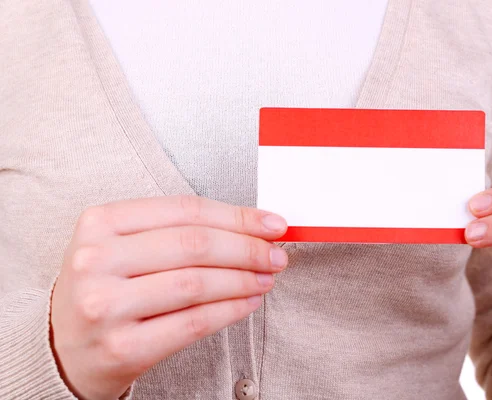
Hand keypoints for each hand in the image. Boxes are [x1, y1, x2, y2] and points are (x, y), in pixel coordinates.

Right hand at [50, 196, 287, 399]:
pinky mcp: (122, 347)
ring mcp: (106, 305)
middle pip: (195, 244)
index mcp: (100, 222)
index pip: (186, 210)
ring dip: (244, 279)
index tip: (272, 224)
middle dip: (248, 248)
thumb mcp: (123, 246)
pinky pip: (194, 322)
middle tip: (276, 254)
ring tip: (266, 277)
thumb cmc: (105, 289)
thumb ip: (178, 230)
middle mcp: (97, 260)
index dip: (238, 216)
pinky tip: (248, 301)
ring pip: (198, 283)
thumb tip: (251, 226)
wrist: (63, 348)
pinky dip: (231, 310)